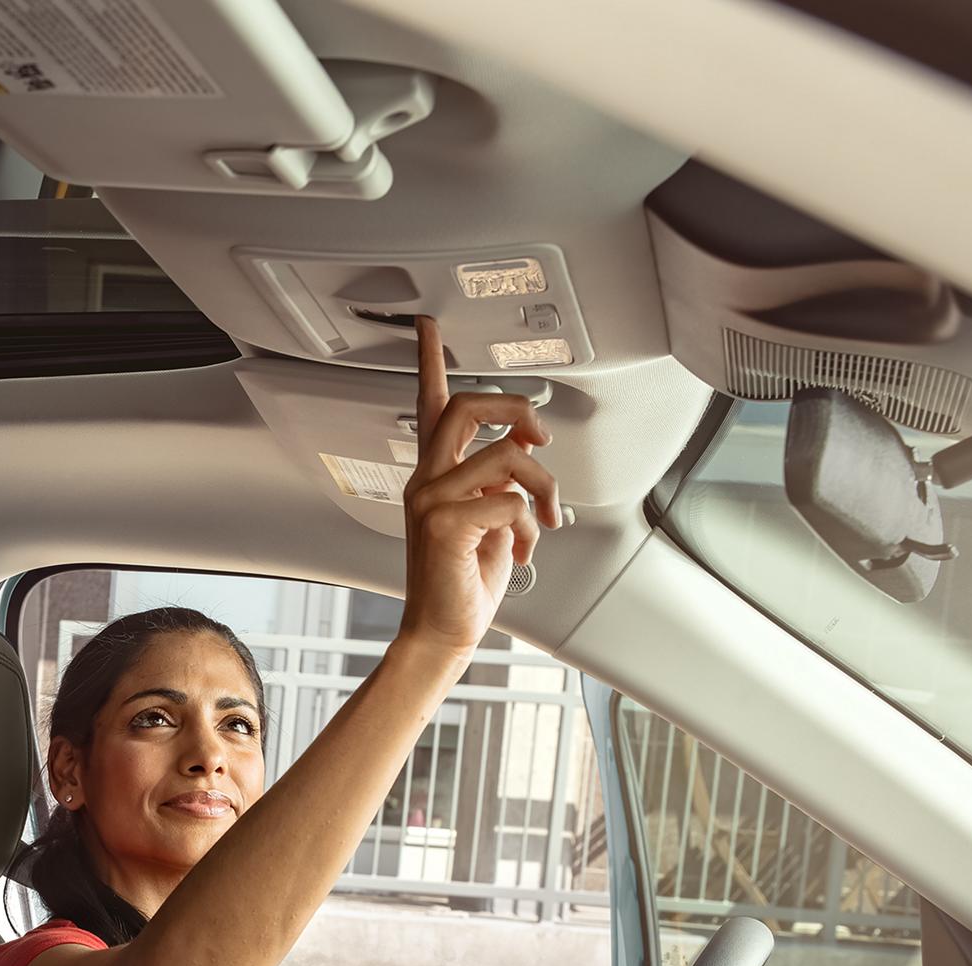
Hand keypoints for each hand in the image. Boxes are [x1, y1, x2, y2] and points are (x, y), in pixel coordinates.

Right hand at [396, 316, 559, 661]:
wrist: (443, 632)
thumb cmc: (463, 584)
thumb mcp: (489, 522)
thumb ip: (498, 484)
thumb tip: (523, 468)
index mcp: (434, 476)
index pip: (429, 406)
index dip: (428, 360)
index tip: (427, 326)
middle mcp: (427, 480)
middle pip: (470, 406)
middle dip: (518, 409)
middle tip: (540, 433)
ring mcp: (432, 500)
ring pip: (508, 456)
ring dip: (544, 488)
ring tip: (544, 520)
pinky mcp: (445, 524)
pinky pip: (510, 500)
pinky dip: (529, 526)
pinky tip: (523, 549)